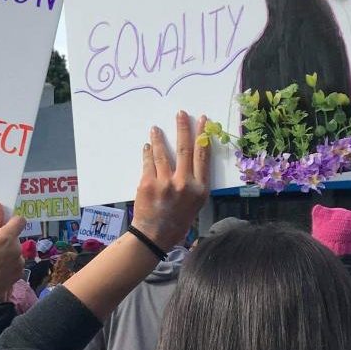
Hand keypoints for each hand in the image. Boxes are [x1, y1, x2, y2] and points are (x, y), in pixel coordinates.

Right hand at [0, 201, 26, 311]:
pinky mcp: (19, 274)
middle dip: (6, 239)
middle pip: (15, 237)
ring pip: (15, 251)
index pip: (20, 221)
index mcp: (8, 237)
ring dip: (7, 253)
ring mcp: (20, 262)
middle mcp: (17, 248)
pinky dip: (8, 265)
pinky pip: (16, 264)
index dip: (12, 221)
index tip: (1, 226)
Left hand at [130, 111, 210, 250]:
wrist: (154, 236)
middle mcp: (185, 183)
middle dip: (183, 128)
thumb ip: (195, 183)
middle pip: (185, 148)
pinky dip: (147, 152)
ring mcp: (165, 182)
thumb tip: (191, 160)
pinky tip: (147, 146)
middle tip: (180, 114)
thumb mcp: (195, 204)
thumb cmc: (177, 221)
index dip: (203, 136)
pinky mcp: (148, 183)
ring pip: (163, 153)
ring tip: (156, 128)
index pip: (203, 156)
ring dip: (159, 138)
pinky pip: (149, 162)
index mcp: (200, 188)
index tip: (203, 121)